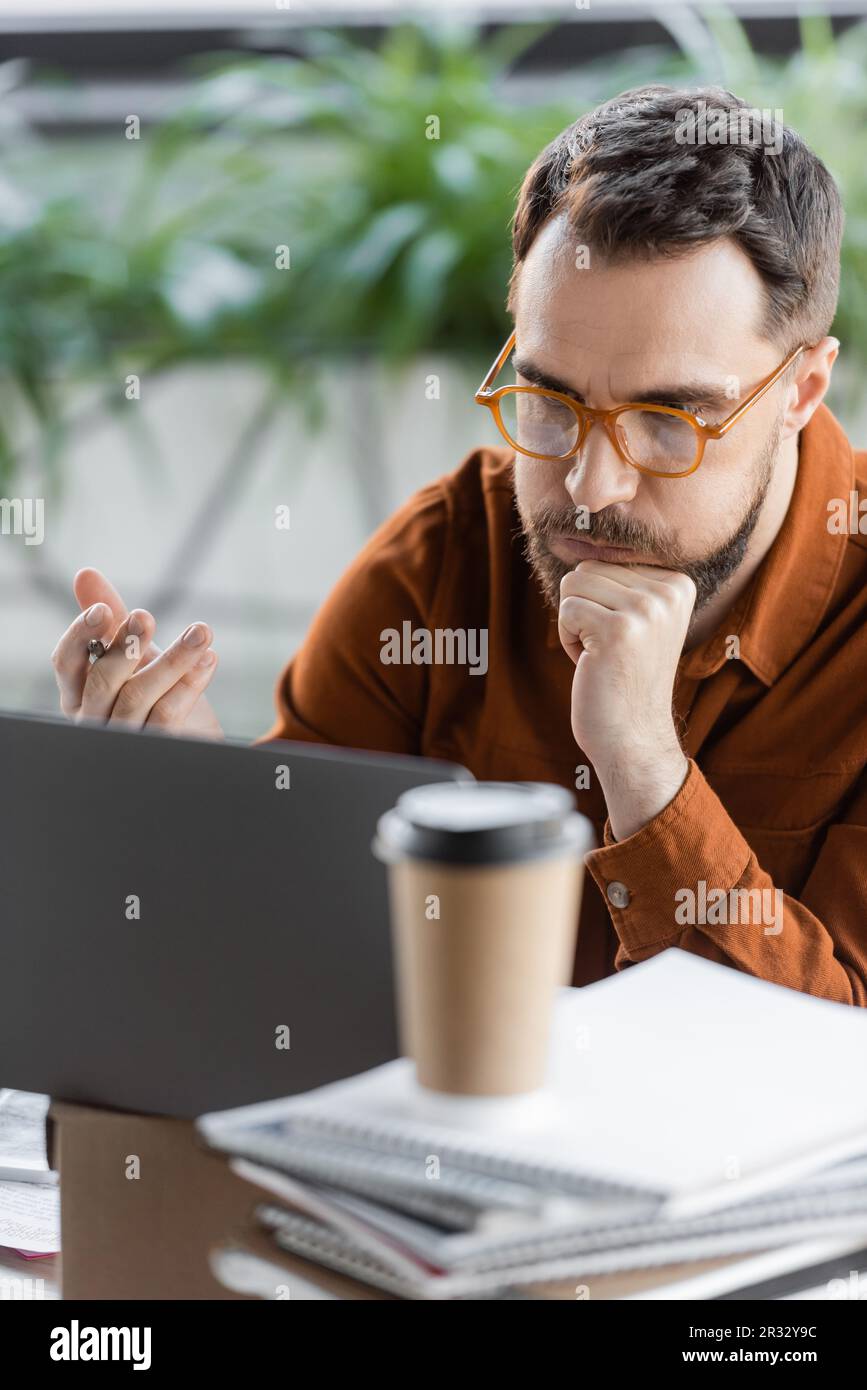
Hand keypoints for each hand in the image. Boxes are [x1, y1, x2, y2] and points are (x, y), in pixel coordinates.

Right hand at [51, 567, 223, 737]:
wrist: (194, 740)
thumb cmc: (156, 693)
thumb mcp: (136, 653)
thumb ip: (112, 618)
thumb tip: (85, 573)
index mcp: (78, 693)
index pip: (65, 663)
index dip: (80, 635)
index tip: (103, 609)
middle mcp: (93, 718)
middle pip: (101, 682)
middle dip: (125, 646)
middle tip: (146, 615)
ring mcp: (122, 738)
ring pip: (137, 697)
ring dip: (172, 659)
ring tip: (201, 631)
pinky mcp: (155, 749)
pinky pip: (166, 716)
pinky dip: (188, 685)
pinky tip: (207, 660)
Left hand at [558, 560, 694, 839]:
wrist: (634, 737)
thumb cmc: (625, 679)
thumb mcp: (640, 620)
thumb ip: (624, 582)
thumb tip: (582, 539)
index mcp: (678, 583)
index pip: (606, 562)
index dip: (600, 602)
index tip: (624, 639)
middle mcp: (668, 592)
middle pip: (586, 570)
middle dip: (584, 611)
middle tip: (609, 650)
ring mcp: (646, 610)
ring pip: (573, 586)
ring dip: (575, 624)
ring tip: (602, 656)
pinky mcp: (618, 630)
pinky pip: (565, 611)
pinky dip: (568, 640)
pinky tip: (593, 664)